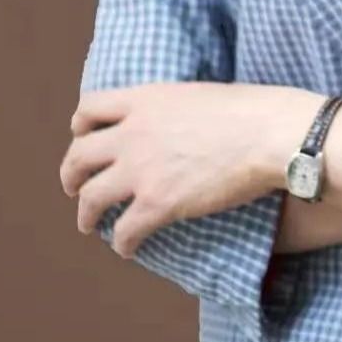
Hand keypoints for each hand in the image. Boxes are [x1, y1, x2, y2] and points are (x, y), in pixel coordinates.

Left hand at [60, 81, 319, 257]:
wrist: (270, 134)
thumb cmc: (251, 110)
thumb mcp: (198, 93)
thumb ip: (173, 107)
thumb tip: (177, 123)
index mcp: (144, 100)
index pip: (89, 108)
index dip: (81, 127)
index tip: (84, 138)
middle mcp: (132, 133)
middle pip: (79, 156)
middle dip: (71, 175)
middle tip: (75, 188)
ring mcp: (141, 169)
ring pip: (90, 198)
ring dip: (86, 214)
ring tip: (89, 224)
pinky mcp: (156, 204)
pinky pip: (122, 231)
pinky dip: (121, 243)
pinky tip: (128, 248)